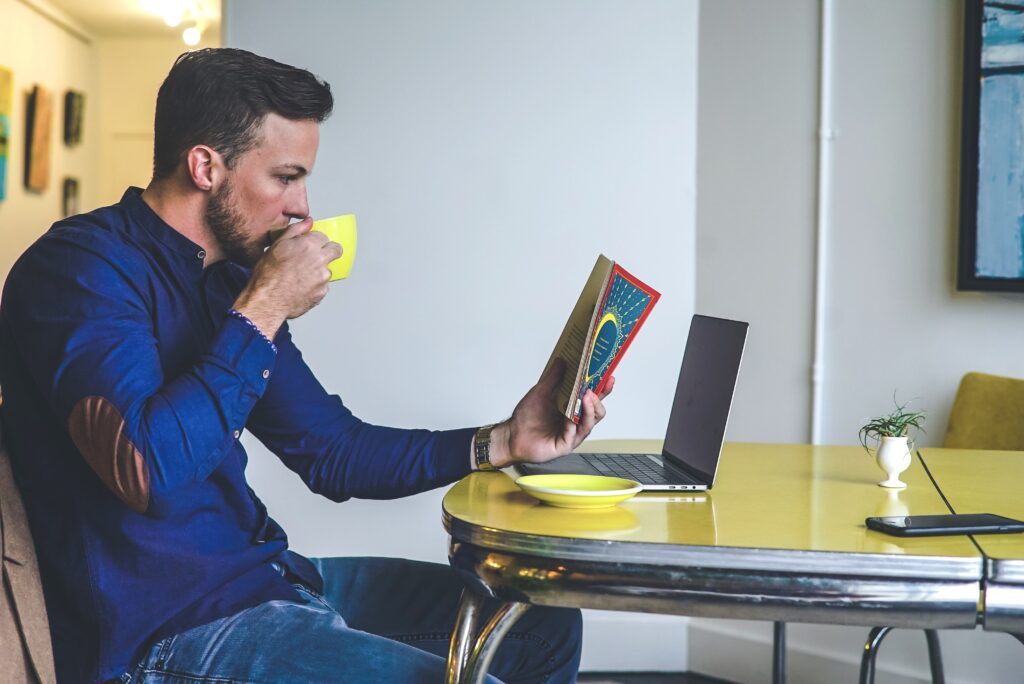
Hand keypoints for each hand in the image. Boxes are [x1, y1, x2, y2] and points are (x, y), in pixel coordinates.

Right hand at [232, 218, 342, 337]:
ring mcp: (323, 277)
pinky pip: (323, 285)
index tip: (311, 245)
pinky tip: (301, 287)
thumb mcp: (277, 245)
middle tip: (317, 257)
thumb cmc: (268, 275)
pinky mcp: (322, 292)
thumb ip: (296, 230)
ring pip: (328, 269)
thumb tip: (308, 222)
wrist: (267, 301)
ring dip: (319, 271)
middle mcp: (320, 260)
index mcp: (309, 245)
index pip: (324, 236)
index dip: (317, 241)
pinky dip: (315, 286)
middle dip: (329, 251)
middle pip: (336, 250)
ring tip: (301, 276)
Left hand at [486, 359, 613, 468]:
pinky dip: (574, 423)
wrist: (512, 435)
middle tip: (593, 388)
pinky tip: (571, 415)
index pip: (593, 398)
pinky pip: (575, 434)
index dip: (603, 389)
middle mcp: (576, 422)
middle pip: (598, 411)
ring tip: (587, 396)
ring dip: (590, 409)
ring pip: (590, 423)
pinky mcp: (565, 445)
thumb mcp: (540, 392)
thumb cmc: (526, 417)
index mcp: (573, 409)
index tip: (609, 377)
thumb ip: (553, 378)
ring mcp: (572, 434)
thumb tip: (562, 360)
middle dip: (599, 399)